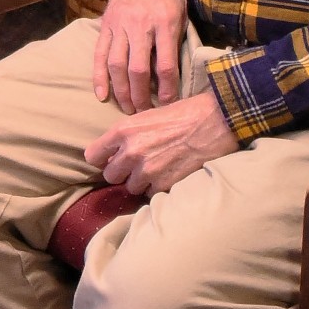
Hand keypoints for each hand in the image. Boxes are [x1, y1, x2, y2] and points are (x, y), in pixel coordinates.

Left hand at [85, 90, 238, 196]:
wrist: (215, 122)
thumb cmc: (183, 114)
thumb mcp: (147, 115)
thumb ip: (128, 134)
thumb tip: (115, 151)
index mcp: (123, 131)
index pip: (93, 155)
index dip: (100, 158)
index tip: (108, 159)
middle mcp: (131, 152)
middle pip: (110, 175)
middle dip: (122, 172)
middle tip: (136, 165)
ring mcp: (147, 170)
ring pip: (131, 187)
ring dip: (141, 181)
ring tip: (157, 168)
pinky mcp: (164, 184)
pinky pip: (151, 193)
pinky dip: (158, 187)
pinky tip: (169, 174)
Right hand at [93, 0, 187, 111]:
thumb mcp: (181, 13)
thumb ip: (175, 42)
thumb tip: (171, 76)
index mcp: (165, 23)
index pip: (166, 65)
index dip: (167, 90)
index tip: (168, 105)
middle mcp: (141, 25)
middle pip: (137, 70)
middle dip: (141, 97)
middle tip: (145, 115)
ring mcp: (120, 25)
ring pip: (117, 66)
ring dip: (121, 92)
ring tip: (128, 108)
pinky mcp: (107, 24)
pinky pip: (100, 54)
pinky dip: (99, 76)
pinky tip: (102, 94)